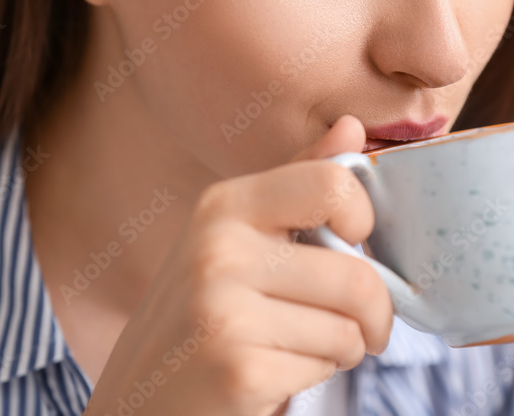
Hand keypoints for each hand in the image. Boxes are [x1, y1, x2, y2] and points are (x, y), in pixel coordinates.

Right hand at [83, 115, 393, 415]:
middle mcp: (217, 249)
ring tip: (299, 346)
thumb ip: (298, 182)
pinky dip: (316, 375)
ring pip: (347, 328)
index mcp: (223, 206)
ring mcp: (222, 310)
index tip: (356, 244)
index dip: (363, 219)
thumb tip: (351, 126)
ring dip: (342, 348)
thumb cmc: (203, 317)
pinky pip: (325, 366)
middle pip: (356, 275)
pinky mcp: (236, 369)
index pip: (332, 184)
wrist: (140, 403)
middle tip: (358, 326)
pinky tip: (276, 372)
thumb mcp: (239, 238)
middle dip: (373, 314)